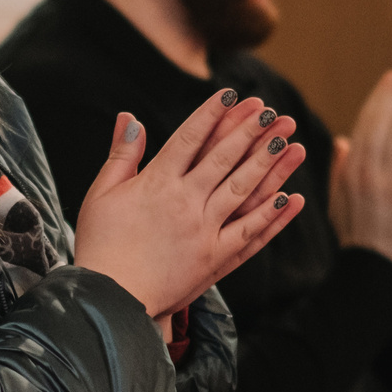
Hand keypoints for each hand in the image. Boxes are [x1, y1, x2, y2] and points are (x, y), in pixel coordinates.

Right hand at [73, 88, 308, 317]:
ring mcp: (204, 231)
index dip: (212, 113)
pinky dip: (272, 215)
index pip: (190, 137)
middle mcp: (185, 202)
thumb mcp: (101, 194)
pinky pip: (250, 232)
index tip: (231, 94)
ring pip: (243, 190)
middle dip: (250, 131)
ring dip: (269, 165)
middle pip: (224, 158)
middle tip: (272, 111)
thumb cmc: (99, 245)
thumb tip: (131, 117)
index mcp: (156, 183)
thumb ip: (122, 154)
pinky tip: (292, 197)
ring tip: (290, 142)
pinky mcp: (215, 258)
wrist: (110, 298)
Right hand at [330, 63, 391, 286]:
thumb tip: (343, 140)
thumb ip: (340, 171)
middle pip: (383, 121)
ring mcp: (391, 181)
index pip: (364, 125)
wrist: (376, 276)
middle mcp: (367, 172)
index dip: (379, 99)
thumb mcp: (339, 206)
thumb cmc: (359, 242)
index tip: (390, 79)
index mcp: (349, 172)